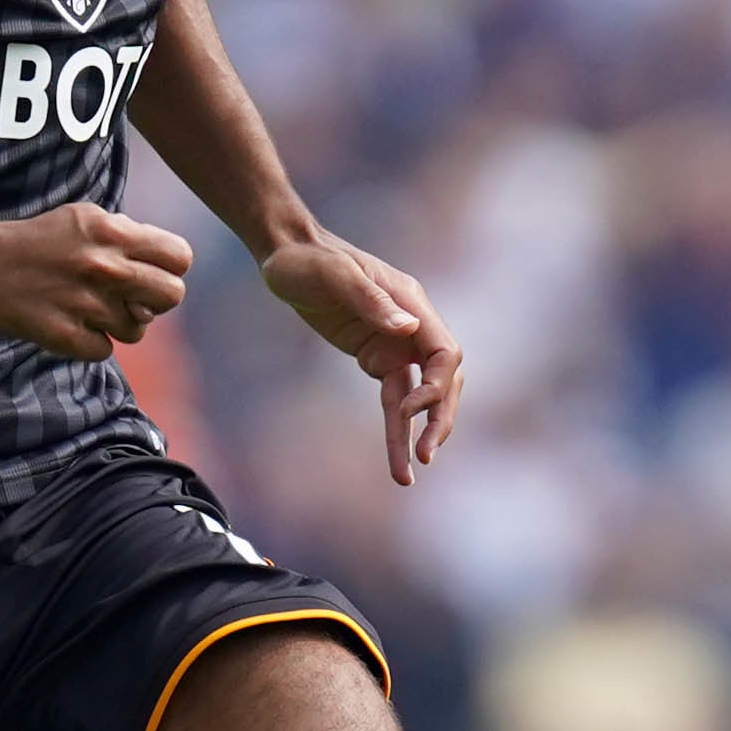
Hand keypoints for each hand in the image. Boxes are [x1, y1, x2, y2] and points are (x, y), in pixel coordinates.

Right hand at [0, 203, 191, 359]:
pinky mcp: (67, 336)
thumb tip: (164, 259)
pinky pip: (104, 350)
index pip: (180, 258)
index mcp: (113, 234)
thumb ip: (127, 235)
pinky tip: (73, 324)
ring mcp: (87, 305)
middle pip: (172, 297)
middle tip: (132, 298)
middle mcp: (106, 268)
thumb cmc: (40, 240)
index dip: (171, 268)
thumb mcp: (85, 218)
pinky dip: (91, 342)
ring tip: (92, 309)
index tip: (154, 272)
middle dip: (156, 300)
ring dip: (120, 324)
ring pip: (138, 330)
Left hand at [262, 232, 462, 486]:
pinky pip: (394, 401)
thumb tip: (407, 329)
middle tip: (427, 455)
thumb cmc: (308, 259)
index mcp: (412, 304)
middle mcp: (412, 327)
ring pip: (420, 398)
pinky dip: (396, 431)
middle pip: (444, 381)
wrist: (285, 255)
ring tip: (408, 475)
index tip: (411, 410)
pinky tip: (397, 462)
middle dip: (439, 419)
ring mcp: (396, 345)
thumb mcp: (334, 274)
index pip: (446, 353)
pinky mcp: (376, 358)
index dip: (438, 386)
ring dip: (419, 434)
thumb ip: (371, 300)